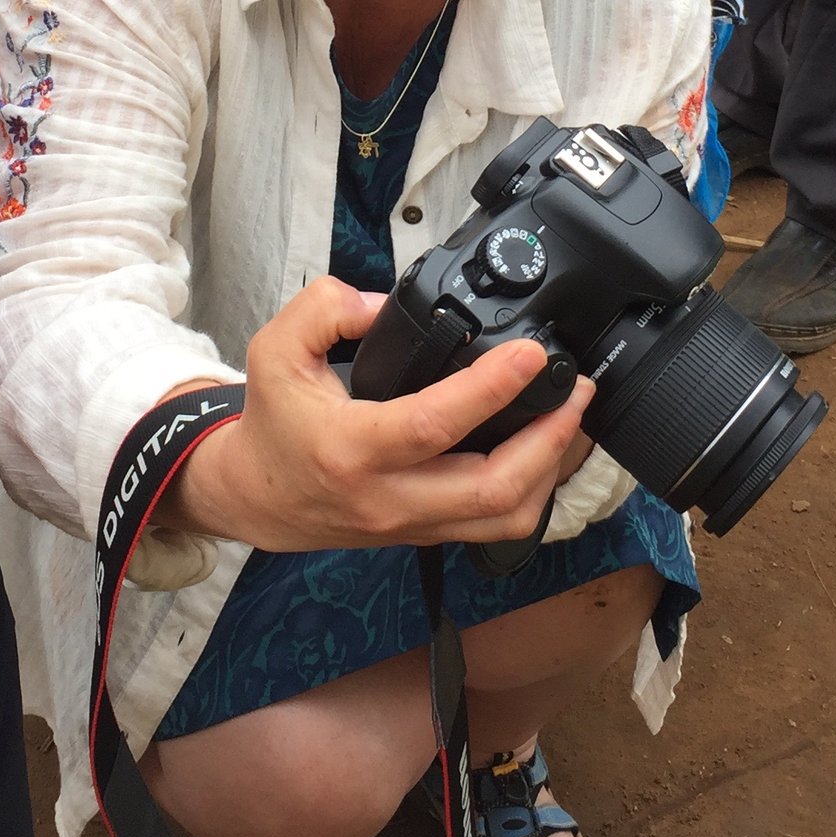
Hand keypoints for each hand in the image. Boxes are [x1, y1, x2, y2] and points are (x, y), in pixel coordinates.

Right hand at [162, 278, 593, 553]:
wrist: (258, 497)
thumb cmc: (274, 423)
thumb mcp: (275, 349)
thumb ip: (325, 308)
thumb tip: (385, 303)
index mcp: (351, 449)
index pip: (433, 424)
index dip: (491, 387)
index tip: (531, 353)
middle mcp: (389, 498)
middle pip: (493, 488)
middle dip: (550, 440)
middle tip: (577, 391)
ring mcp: (414, 524)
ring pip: (505, 516)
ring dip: (552, 468)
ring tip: (572, 417)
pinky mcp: (429, 533)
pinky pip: (497, 523)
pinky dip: (534, 488)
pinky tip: (546, 448)